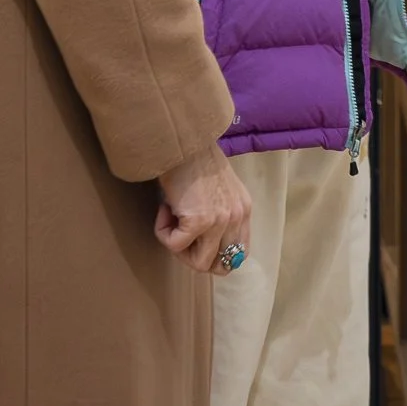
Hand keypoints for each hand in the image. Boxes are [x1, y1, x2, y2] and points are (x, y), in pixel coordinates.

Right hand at [155, 145, 251, 276]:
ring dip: (179, 248)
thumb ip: (219, 214)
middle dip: (195, 256)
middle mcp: (237, 217)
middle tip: (180, 233)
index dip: (214, 256)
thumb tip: (201, 244)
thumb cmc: (193, 159)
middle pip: (220, 266)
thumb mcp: (219, 189)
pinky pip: (175, 246)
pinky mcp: (200, 220)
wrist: (181, 139)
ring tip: (171, 221)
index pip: (238, 255)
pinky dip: (163, 233)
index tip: (195, 240)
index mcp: (243, 210)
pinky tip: (163, 209)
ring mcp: (220, 220)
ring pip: (199, 264)